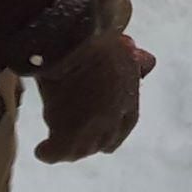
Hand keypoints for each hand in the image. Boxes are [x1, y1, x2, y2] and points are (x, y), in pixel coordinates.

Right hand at [33, 32, 155, 162]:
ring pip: (81, 150)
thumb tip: (148, 64)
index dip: (114, 128)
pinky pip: (56, 152)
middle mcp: (113, 119)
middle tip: (75, 135)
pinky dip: (48, 152)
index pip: (126, 124)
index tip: (103, 130)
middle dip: (92, 140)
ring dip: (70, 148)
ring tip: (57, 143)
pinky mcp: (67, 135)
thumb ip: (136, 62)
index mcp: (129, 99)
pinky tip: (42, 150)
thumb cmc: (98, 38)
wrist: (75, 41)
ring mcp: (91, 130)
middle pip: (104, 142)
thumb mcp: (125, 49)